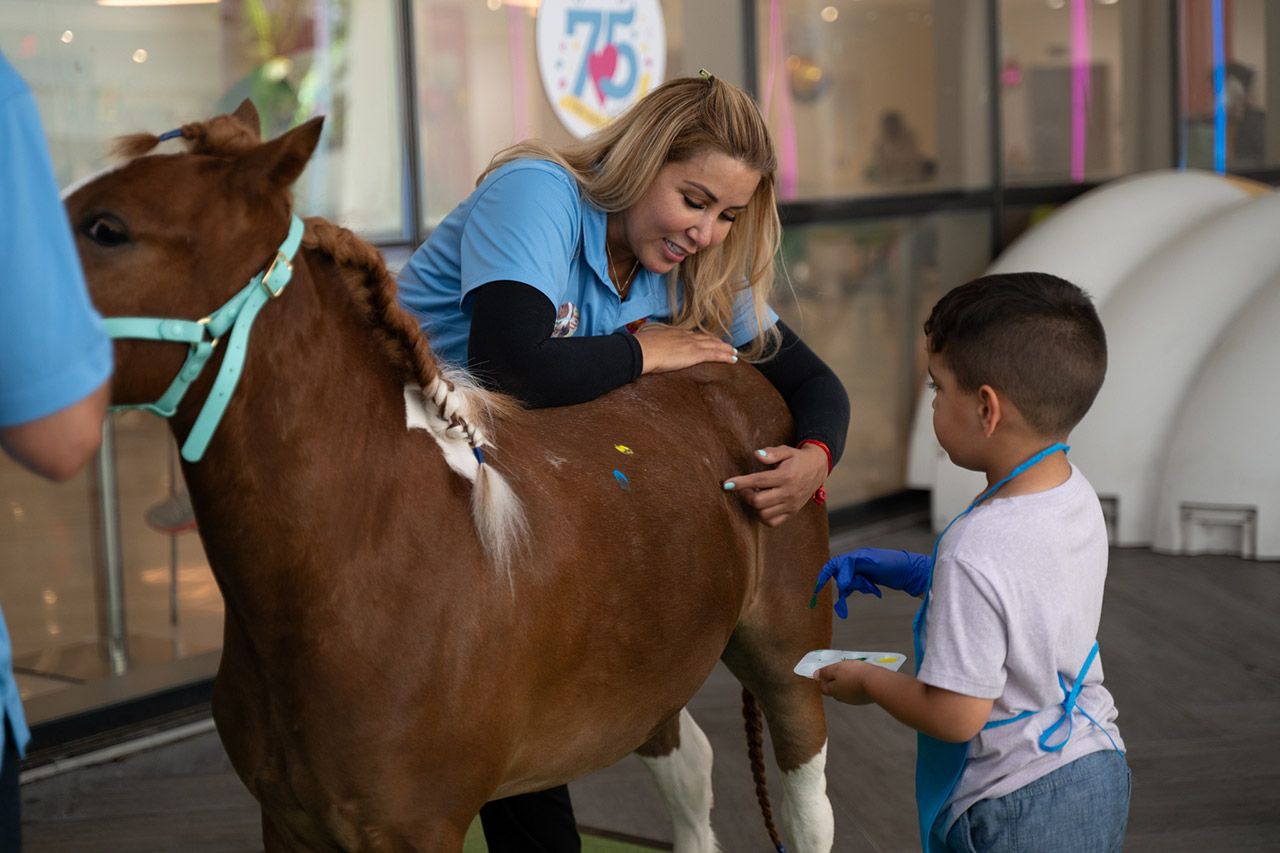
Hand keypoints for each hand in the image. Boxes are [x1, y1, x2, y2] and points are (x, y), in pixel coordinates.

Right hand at [635, 326, 737, 373]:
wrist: (641, 350)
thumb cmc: (639, 347)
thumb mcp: (645, 341)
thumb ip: (649, 342)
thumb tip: (641, 343)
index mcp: (674, 334)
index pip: (692, 335)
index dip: (702, 338)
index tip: (707, 341)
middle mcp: (685, 336)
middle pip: (706, 338)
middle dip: (717, 342)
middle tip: (726, 346)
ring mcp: (691, 344)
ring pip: (714, 345)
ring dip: (725, 349)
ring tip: (733, 352)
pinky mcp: (695, 354)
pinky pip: (715, 354)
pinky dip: (726, 356)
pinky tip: (733, 359)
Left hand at [722, 443, 826, 527]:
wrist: (818, 468)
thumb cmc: (798, 459)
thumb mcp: (787, 450)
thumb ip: (772, 453)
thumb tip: (756, 454)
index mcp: (786, 476)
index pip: (758, 481)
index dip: (740, 483)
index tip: (726, 484)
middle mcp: (788, 493)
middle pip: (758, 502)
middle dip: (746, 495)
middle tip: (745, 488)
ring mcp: (791, 505)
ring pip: (763, 514)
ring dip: (753, 506)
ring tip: (755, 495)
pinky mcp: (792, 512)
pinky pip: (772, 522)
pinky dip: (762, 516)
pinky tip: (761, 506)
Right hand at [813, 548, 931, 618]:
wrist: (911, 572)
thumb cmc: (893, 565)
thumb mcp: (873, 565)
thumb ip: (853, 571)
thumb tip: (839, 584)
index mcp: (855, 556)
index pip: (833, 565)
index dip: (823, 576)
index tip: (817, 589)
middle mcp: (855, 563)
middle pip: (839, 577)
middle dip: (848, 585)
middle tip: (866, 586)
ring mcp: (860, 571)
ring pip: (848, 584)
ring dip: (856, 589)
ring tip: (873, 590)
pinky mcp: (866, 579)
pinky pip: (854, 587)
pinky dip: (857, 592)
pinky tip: (872, 592)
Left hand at [815, 661, 874, 704]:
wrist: (876, 682)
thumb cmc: (855, 673)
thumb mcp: (836, 668)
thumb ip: (825, 672)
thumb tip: (815, 676)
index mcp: (834, 691)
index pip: (823, 688)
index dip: (823, 679)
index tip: (827, 670)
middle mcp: (843, 698)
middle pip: (835, 689)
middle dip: (836, 679)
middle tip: (842, 669)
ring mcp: (854, 700)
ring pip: (847, 690)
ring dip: (848, 682)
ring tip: (854, 671)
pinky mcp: (864, 699)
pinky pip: (857, 691)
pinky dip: (857, 685)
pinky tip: (862, 677)